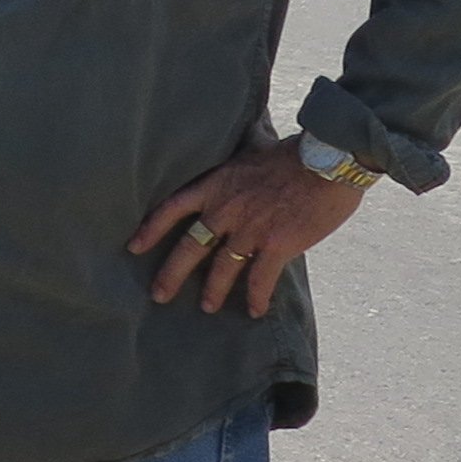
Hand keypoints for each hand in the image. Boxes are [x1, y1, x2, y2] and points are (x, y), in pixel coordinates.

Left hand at [131, 137, 368, 318]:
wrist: (327, 161)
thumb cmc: (294, 153)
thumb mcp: (251, 150)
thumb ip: (237, 162)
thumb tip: (239, 152)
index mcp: (216, 185)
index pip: (171, 208)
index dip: (151, 229)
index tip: (133, 247)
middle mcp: (225, 210)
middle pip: (190, 247)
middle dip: (171, 274)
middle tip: (158, 295)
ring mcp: (250, 230)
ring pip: (223, 268)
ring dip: (214, 291)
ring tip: (207, 307)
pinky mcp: (278, 245)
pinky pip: (260, 279)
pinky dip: (257, 297)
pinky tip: (255, 311)